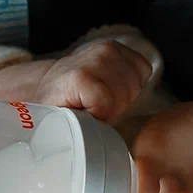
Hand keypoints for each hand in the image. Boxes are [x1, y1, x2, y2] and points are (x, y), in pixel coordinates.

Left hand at [0, 39, 151, 119]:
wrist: (49, 81)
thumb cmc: (56, 105)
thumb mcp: (62, 123)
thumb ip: (79, 131)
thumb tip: (93, 146)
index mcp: (80, 78)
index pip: (109, 104)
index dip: (103, 115)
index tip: (88, 115)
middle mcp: (96, 57)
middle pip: (126, 93)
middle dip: (115, 106)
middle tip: (97, 106)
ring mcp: (108, 49)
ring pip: (137, 82)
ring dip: (126, 94)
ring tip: (105, 96)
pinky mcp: (118, 46)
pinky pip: (143, 68)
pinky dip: (135, 79)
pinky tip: (116, 84)